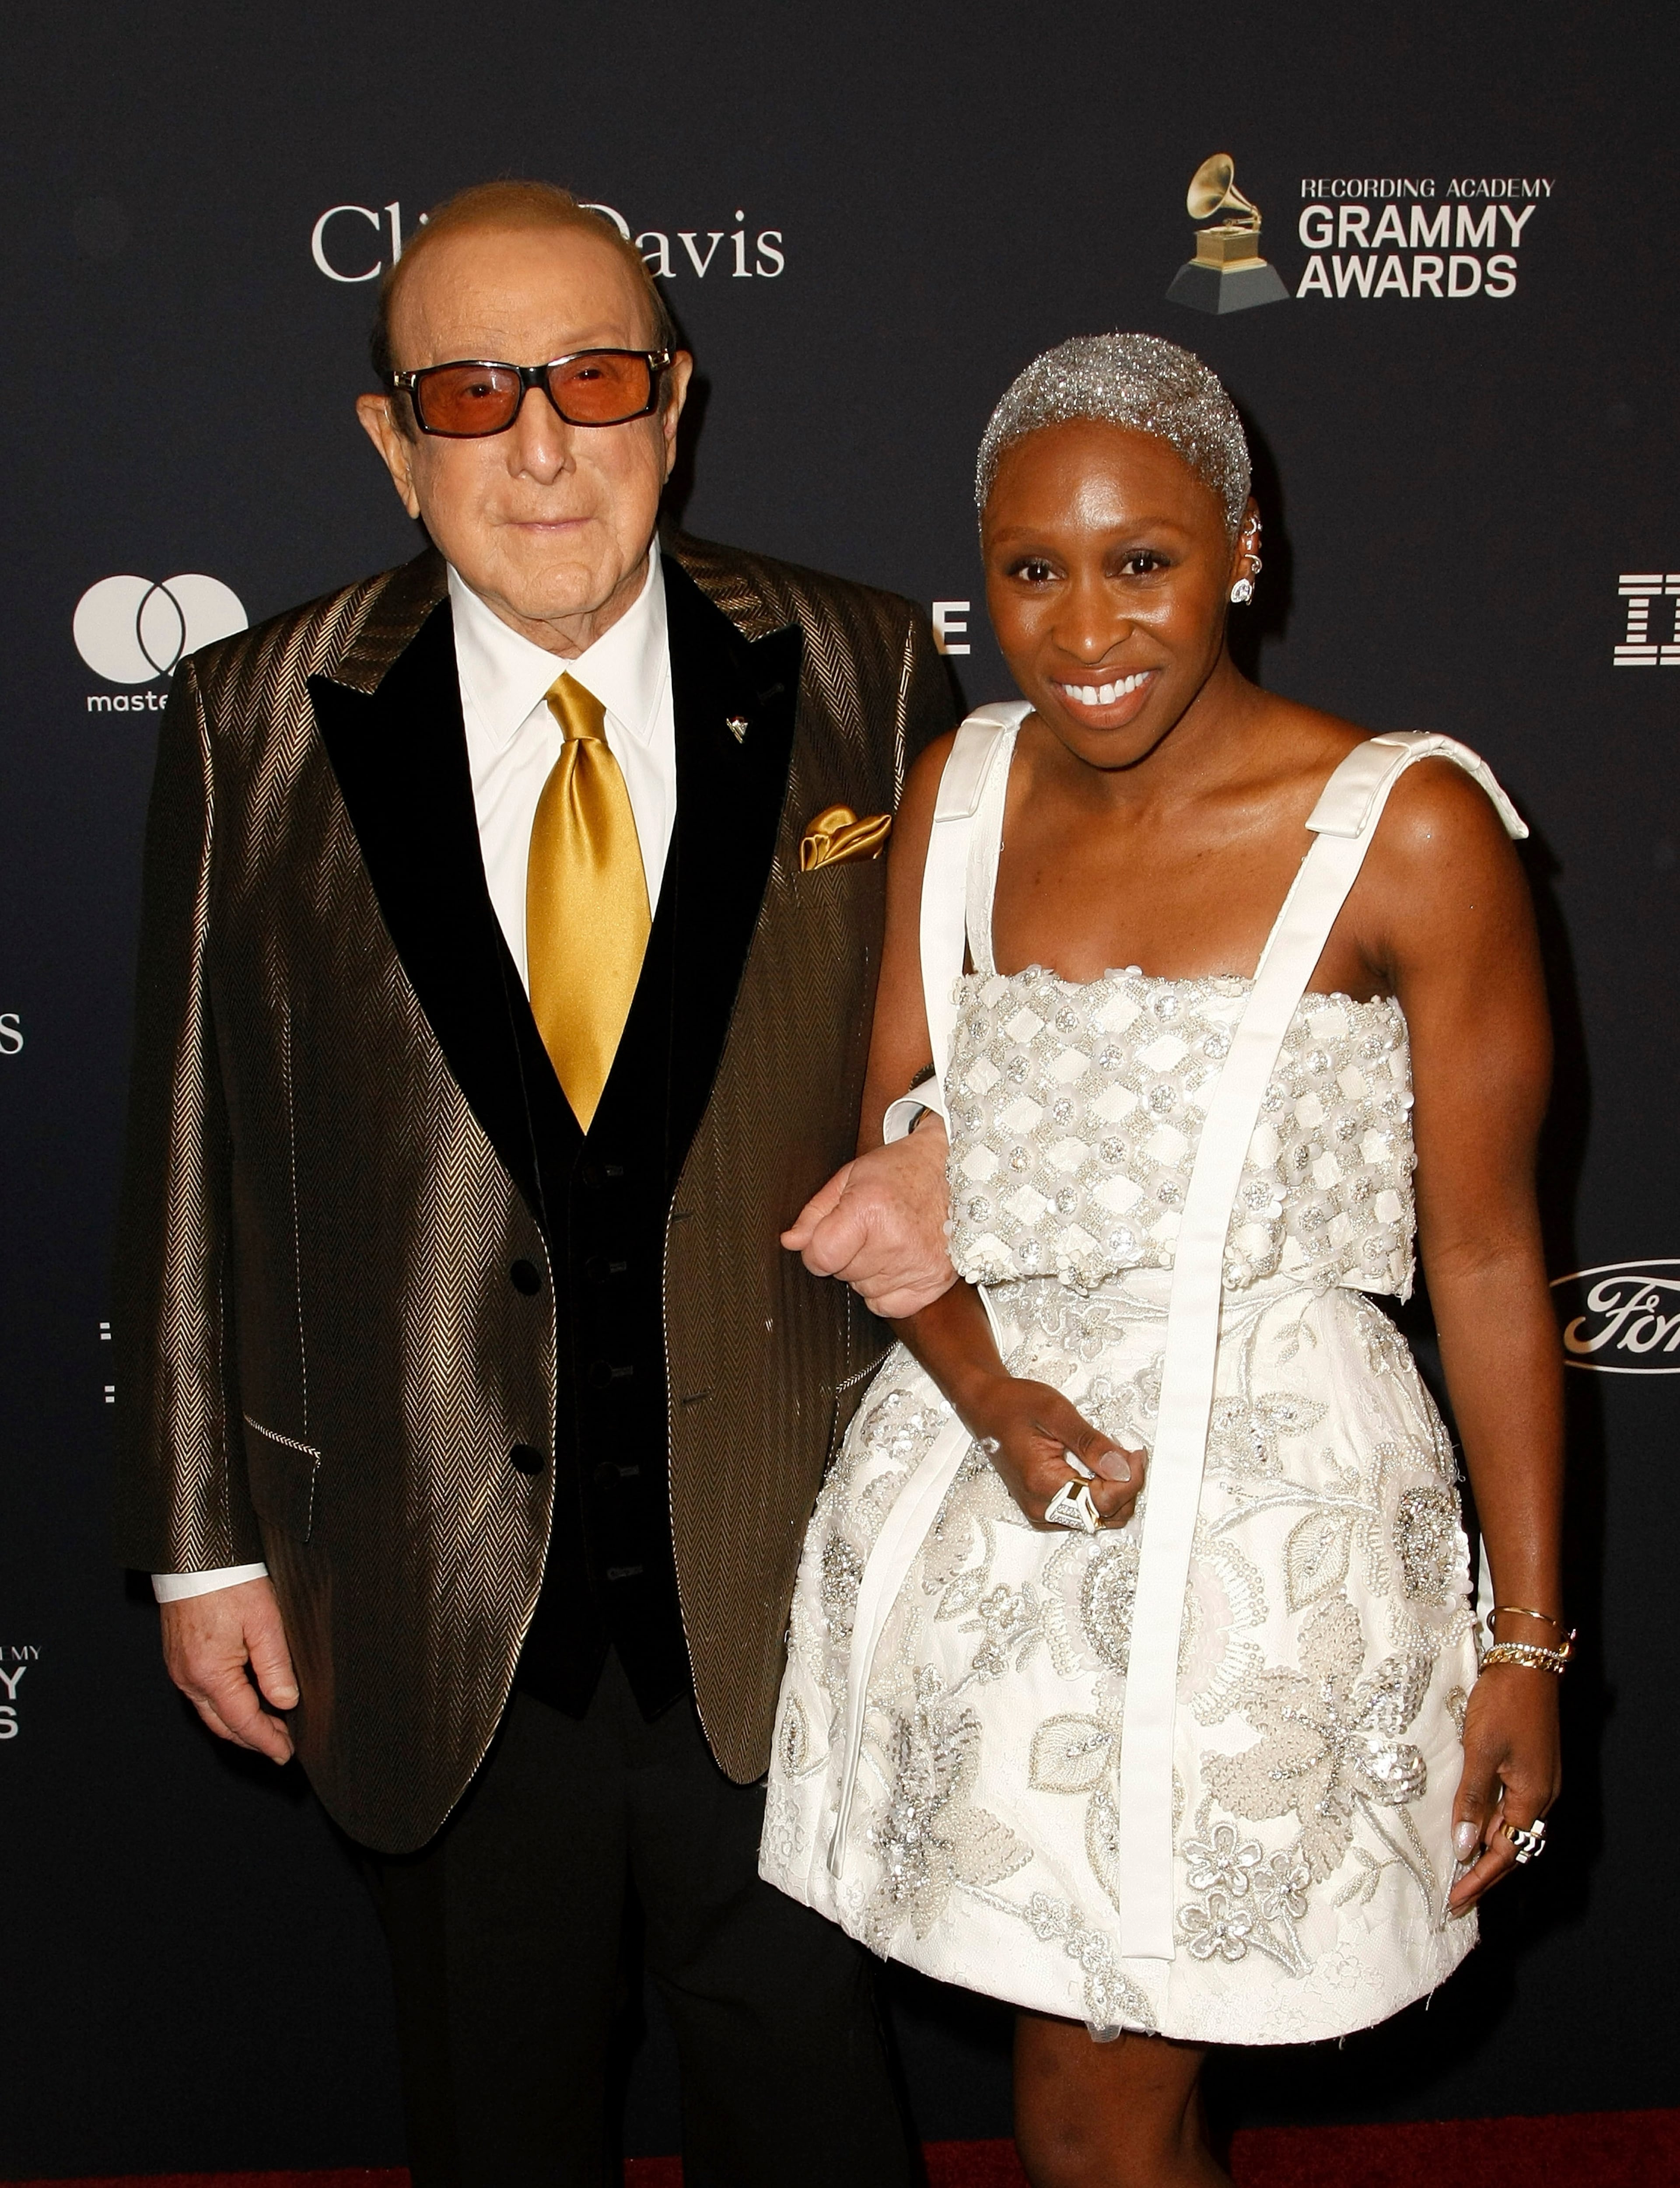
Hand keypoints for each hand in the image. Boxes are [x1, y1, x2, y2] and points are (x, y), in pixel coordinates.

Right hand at [160, 1576, 298, 1764]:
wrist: (196, 1557)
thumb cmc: (230, 1582)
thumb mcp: (265, 1622)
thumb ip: (276, 1666)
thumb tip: (287, 1702)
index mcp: (211, 1674)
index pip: (243, 1722)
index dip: (267, 1741)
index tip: (287, 1753)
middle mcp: (189, 1679)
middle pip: (223, 1725)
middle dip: (252, 1739)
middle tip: (280, 1745)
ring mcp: (179, 1670)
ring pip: (210, 1713)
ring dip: (237, 1725)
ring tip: (266, 1728)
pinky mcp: (177, 1658)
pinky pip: (201, 1696)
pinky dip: (223, 1707)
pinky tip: (241, 1703)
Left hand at [782, 1117, 956, 1318]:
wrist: (955, 1171)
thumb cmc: (899, 1171)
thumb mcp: (850, 1178)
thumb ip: (815, 1213)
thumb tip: (791, 1243)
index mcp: (869, 1209)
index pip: (820, 1257)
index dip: (816, 1250)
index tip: (829, 1237)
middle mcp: (894, 1241)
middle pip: (841, 1274)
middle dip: (846, 1256)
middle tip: (868, 1229)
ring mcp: (917, 1264)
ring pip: (863, 1290)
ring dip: (867, 1272)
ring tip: (886, 1241)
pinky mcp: (934, 1281)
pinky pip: (888, 1306)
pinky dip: (885, 1291)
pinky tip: (895, 1265)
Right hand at [957, 1371, 1146, 1529]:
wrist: (985, 1408)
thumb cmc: (1014, 1404)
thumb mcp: (1056, 1412)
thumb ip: (1091, 1443)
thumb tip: (1123, 1469)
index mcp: (1042, 1484)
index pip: (1103, 1502)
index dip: (1130, 1480)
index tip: (1138, 1453)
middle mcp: (1041, 1508)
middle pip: (1104, 1515)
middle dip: (1125, 1486)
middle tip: (1130, 1454)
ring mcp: (1041, 1512)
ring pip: (1097, 1518)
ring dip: (1115, 1492)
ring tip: (1116, 1458)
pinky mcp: (1043, 1509)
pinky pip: (1083, 1513)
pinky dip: (1099, 1494)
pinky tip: (1100, 1469)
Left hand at [1446, 1664, 1561, 1913]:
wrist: (1527, 1664)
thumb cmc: (1504, 1703)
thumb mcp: (1480, 1751)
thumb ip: (1473, 1799)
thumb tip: (1464, 1846)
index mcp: (1532, 1797)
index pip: (1504, 1854)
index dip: (1479, 1879)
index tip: (1455, 1901)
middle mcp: (1541, 1795)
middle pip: (1511, 1847)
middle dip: (1483, 1872)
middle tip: (1454, 1894)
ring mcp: (1538, 1781)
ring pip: (1510, 1827)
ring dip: (1485, 1847)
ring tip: (1456, 1867)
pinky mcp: (1530, 1766)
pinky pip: (1510, 1806)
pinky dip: (1490, 1821)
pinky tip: (1468, 1822)